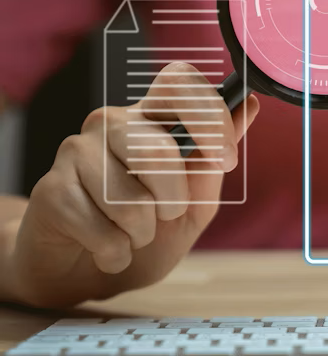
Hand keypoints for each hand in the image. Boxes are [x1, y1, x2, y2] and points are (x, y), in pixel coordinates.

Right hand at [7, 63, 259, 306]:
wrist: (89, 273)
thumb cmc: (147, 232)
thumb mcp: (195, 202)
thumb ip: (215, 158)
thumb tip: (249, 104)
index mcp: (153, 120)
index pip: (178, 82)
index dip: (209, 117)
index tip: (226, 159)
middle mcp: (112, 124)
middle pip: (159, 150)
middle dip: (173, 200)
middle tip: (165, 215)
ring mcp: (76, 151)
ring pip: (130, 199)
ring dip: (142, 233)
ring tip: (130, 234)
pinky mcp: (50, 189)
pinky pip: (102, 230)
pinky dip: (115, 253)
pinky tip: (105, 249)